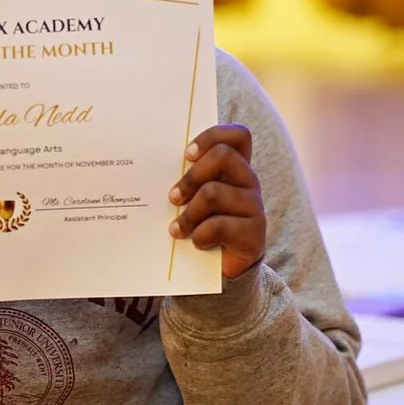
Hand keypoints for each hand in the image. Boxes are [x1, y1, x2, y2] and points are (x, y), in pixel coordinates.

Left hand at [168, 125, 265, 278]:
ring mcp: (254, 206)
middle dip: (191, 176)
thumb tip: (150, 167)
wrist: (221, 268)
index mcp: (235, 166)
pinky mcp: (254, 232)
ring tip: (176, 230)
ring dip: (188, 213)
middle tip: (173, 197)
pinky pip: (219, 225)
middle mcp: (249, 180)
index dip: (212, 137)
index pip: (238, 136)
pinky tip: (195, 242)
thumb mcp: (193, 199)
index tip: (186, 154)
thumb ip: (186, 180)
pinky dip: (200, 235)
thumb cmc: (201, 225)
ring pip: (214, 192)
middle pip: (224, 156)